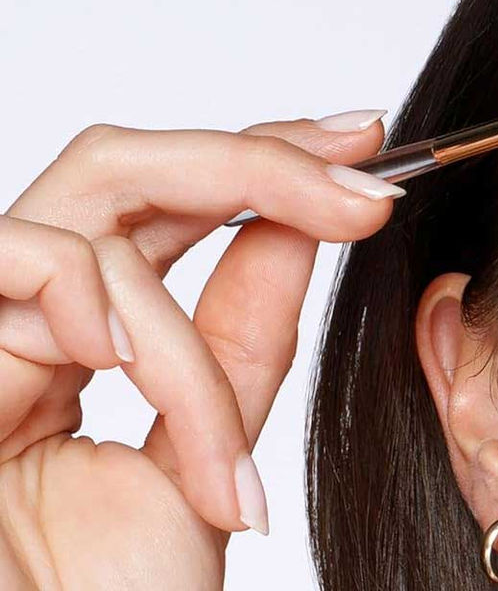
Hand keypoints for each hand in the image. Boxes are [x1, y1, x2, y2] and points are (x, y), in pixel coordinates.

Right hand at [0, 113, 400, 588]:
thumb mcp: (206, 451)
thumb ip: (241, 337)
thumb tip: (298, 228)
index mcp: (84, 335)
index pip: (172, 200)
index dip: (264, 160)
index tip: (363, 147)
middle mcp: (25, 316)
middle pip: (128, 167)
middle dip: (260, 166)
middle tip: (364, 191)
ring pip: (97, 220)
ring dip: (183, 332)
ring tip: (217, 447)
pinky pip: (30, 262)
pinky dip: (103, 308)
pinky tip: (118, 370)